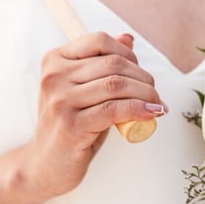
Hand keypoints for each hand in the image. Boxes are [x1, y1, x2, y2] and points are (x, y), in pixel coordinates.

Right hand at [22, 32, 166, 199]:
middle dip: (144, 79)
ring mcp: (61, 100)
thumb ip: (103, 65)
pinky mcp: (71, 125)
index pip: (101, 41)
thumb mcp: (86, 90)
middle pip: (114, 64)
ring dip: (147, 95)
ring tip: (158, 106)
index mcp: (56, 60)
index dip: (130, 56)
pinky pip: (114, 110)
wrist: (46, 164)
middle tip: (156, 96)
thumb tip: (128, 39)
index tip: (143, 76)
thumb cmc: (72, 125)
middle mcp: (55, 76)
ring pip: (117, 85)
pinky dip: (139, 110)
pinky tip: (152, 113)